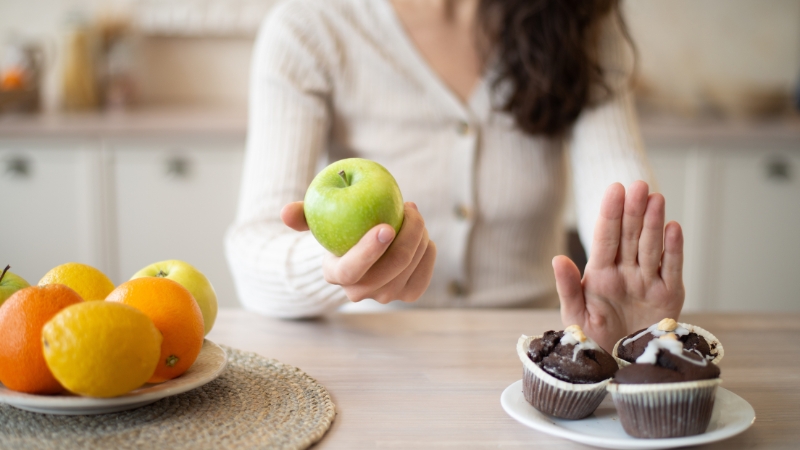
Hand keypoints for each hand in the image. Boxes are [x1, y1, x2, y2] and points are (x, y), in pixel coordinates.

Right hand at [281, 201, 436, 302]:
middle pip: (391, 269)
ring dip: (419, 238)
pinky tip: (424, 237)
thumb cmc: (336, 230)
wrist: (358, 250)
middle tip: (410, 207)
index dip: (369, 251)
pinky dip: (428, 254)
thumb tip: (285, 212)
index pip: (352, 270)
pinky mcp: (407, 294)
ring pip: (410, 269)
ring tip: (414, 215)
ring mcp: (385, 296)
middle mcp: (360, 293)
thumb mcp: (316, 220)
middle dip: (408, 236)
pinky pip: (424, 276)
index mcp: (336, 274)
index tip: (385, 227)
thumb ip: (300, 215)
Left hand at [553, 181, 683, 350]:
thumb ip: (568, 288)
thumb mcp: (575, 317)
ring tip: (655, 198)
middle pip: (630, 236)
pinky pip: (672, 269)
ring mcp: (648, 282)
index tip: (614, 189)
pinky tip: (673, 227)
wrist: (619, 367)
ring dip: (653, 223)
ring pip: (651, 247)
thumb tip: (557, 259)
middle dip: (633, 211)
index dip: (610, 214)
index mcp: (600, 275)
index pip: (605, 238)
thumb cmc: (593, 341)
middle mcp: (625, 273)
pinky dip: (674, 250)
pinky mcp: (669, 296)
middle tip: (638, 185)